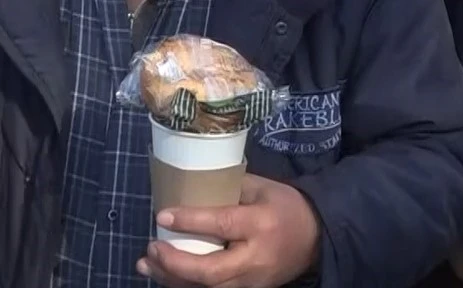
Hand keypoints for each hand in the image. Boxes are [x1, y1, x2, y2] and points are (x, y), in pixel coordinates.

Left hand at [139, 175, 320, 287]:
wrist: (317, 238)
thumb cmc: (284, 205)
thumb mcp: (261, 187)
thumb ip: (228, 188)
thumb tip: (187, 186)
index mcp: (260, 224)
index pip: (222, 225)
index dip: (190, 221)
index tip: (162, 216)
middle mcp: (256, 259)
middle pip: (213, 271)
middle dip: (177, 263)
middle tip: (151, 248)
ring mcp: (254, 282)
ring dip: (174, 279)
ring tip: (146, 265)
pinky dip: (187, 285)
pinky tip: (166, 275)